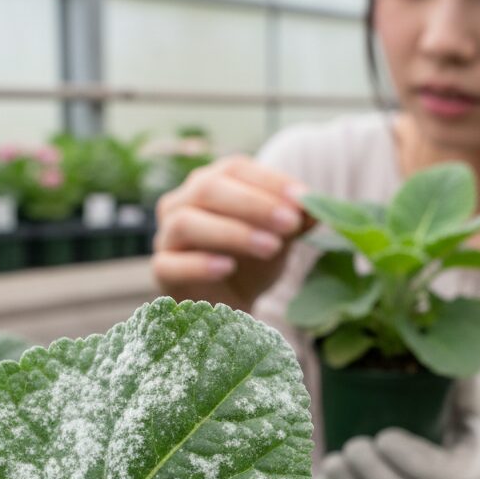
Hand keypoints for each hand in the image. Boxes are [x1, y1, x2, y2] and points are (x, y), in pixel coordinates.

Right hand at [152, 155, 313, 309]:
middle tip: (289, 222)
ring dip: (232, 232)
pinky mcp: (162, 271)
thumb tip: (318, 207)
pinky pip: (170, 263)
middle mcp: (182, 203)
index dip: (270, 180)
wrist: (229, 310)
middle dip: (253, 204)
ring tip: (271, 247)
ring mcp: (167, 237)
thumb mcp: (279, 240)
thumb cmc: (251, 264)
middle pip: (208, 189)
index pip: (235, 168)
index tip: (303, 198)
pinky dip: (199, 263)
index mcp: (211, 184)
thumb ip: (295, 222)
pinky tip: (227, 268)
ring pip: (187, 222)